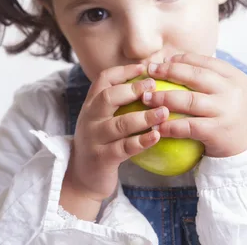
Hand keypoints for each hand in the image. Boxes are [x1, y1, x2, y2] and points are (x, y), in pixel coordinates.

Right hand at [66, 64, 169, 201]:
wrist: (82, 179)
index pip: (104, 79)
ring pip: (119, 124)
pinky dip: (142, 141)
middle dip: (133, 89)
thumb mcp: (103, 120)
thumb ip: (120, 103)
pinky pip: (124, 148)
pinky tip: (157, 136)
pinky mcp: (102, 158)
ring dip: (144, 116)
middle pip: (108, 97)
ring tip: (164, 112)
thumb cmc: (102, 143)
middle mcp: (89, 118)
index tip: (144, 67)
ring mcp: (94, 139)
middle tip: (154, 86)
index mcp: (91, 104)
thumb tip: (153, 84)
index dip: (124, 71)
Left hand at [142, 53, 246, 157]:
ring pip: (187, 100)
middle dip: (168, 71)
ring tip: (146, 98)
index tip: (164, 61)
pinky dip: (169, 126)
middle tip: (150, 72)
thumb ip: (213, 79)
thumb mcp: (232, 93)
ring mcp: (224, 111)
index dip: (181, 59)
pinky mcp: (216, 132)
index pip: (204, 61)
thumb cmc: (234, 118)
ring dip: (162, 97)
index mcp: (234, 77)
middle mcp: (231, 91)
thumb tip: (177, 64)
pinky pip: (187, 126)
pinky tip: (156, 126)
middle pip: (193, 76)